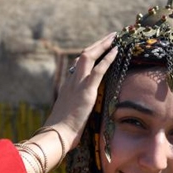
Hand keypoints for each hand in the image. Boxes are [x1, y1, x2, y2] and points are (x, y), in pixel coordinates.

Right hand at [45, 32, 118, 149]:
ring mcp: (77, 85)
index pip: (77, 66)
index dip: (88, 56)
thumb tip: (81, 114)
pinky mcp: (86, 91)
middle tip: (109, 37)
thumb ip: (75, 110)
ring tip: (113, 37)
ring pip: (89, 57)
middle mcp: (71, 82)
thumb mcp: (69, 117)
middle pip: (83, 56)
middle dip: (97, 45)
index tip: (98, 49)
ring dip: (102, 45)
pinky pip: (98, 70)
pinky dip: (107, 58)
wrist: (57, 135)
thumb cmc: (62, 132)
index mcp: (67, 87)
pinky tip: (116, 50)